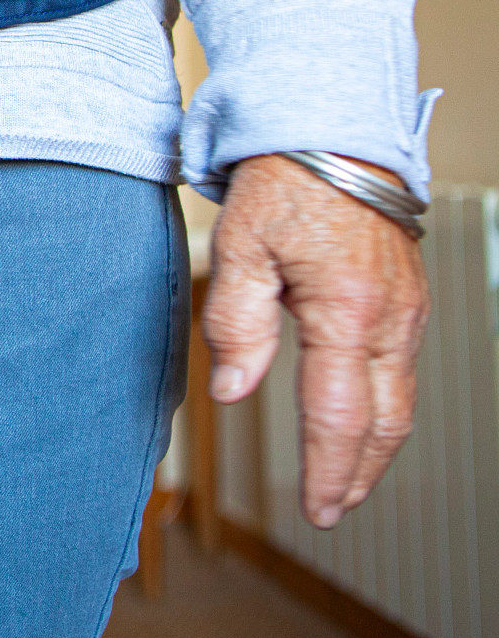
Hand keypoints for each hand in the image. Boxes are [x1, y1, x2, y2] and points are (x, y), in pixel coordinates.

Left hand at [202, 154, 428, 527]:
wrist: (333, 129)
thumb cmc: (285, 178)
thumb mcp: (241, 247)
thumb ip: (236, 323)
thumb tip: (232, 389)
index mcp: (346, 310)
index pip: (339, 415)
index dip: (328, 469)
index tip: (318, 508)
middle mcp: (389, 316)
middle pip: (385, 420)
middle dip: (359, 472)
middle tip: (333, 507)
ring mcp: (406, 307)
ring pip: (399, 397)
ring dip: (373, 443)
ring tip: (345, 475)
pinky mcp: (406, 296)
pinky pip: (400, 365)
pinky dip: (381, 402)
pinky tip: (357, 413)